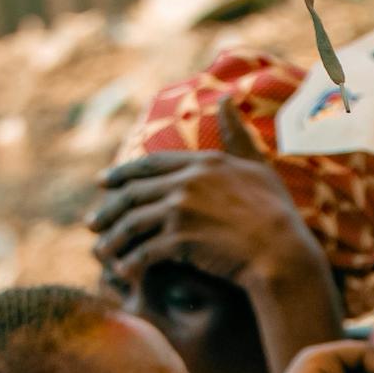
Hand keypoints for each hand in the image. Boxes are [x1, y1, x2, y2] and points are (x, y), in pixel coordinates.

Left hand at [92, 105, 325, 291]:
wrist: (282, 253)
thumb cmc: (277, 214)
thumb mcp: (258, 167)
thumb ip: (237, 136)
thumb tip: (226, 100)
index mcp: (203, 163)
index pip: (150, 164)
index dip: (122, 173)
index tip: (102, 182)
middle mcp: (187, 182)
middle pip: (132, 193)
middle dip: (107, 209)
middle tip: (91, 223)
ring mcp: (181, 210)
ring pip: (131, 222)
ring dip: (112, 239)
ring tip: (100, 252)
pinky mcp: (180, 240)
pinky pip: (143, 251)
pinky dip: (130, 262)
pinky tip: (123, 272)